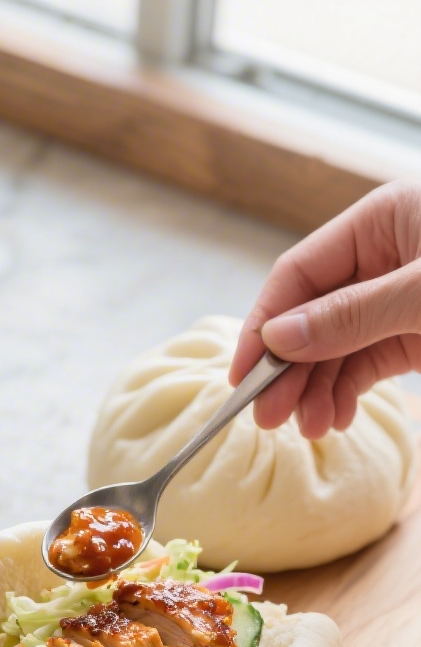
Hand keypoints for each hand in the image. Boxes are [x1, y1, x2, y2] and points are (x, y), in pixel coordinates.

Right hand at [229, 180, 420, 437]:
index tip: (242, 376)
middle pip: (311, 316)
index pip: (298, 274)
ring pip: (336, 348)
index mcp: (381, 219)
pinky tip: (333, 418)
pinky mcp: (413, 335)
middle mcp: (382, 256)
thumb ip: (354, 314)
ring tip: (309, 427)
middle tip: (268, 417)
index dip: (264, 326)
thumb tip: (276, 338)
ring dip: (314, 390)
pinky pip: (365, 364)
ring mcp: (395, 299)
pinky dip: (344, 393)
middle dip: (289, 370)